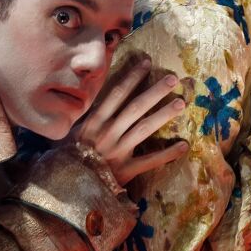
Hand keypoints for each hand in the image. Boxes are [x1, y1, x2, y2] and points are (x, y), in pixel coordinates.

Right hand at [73, 59, 188, 184]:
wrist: (66, 187)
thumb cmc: (68, 157)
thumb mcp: (71, 132)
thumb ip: (87, 118)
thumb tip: (95, 98)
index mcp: (94, 121)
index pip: (117, 93)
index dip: (133, 76)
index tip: (147, 62)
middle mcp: (107, 132)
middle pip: (135, 107)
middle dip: (154, 91)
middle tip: (173, 78)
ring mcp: (118, 151)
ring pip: (144, 128)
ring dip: (163, 115)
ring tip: (180, 103)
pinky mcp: (126, 171)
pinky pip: (150, 161)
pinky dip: (167, 154)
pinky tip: (184, 145)